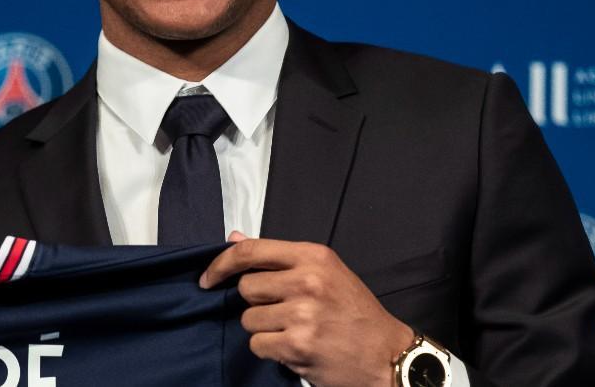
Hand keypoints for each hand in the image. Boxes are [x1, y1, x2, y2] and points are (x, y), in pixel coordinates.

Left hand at [200, 233, 412, 386]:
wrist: (387, 355)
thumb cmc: (355, 312)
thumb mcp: (325, 272)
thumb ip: (280, 258)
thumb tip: (233, 238)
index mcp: (313, 257)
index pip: (250, 251)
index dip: (220, 264)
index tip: (207, 278)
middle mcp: (307, 281)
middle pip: (246, 288)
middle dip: (256, 303)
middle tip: (281, 311)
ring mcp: (302, 314)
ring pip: (248, 320)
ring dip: (263, 329)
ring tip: (292, 331)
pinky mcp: (298, 346)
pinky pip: (258, 345)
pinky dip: (270, 350)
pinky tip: (294, 348)